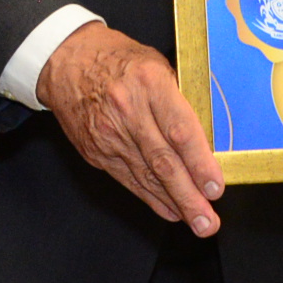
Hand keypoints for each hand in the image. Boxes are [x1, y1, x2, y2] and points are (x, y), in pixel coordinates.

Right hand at [39, 21, 223, 235]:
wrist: (66, 60)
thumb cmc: (118, 60)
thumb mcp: (156, 65)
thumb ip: (179, 99)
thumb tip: (207, 138)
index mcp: (149, 83)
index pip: (179, 131)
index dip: (199, 163)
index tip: (215, 187)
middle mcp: (127, 111)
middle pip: (163, 162)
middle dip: (189, 196)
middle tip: (208, 221)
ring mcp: (109, 134)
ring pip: (147, 176)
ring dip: (174, 203)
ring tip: (196, 222)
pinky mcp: (96, 151)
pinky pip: (128, 180)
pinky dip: (151, 198)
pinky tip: (170, 210)